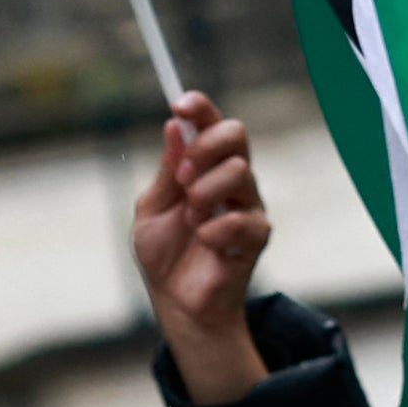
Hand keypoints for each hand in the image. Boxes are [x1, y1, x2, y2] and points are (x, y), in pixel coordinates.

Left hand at [129, 92, 270, 405]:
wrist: (175, 301)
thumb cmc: (164, 253)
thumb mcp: (151, 208)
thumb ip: (167, 171)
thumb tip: (174, 126)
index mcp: (204, 166)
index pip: (211, 123)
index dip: (200, 107)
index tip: (179, 104)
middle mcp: (231, 179)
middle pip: (236, 134)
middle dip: (204, 149)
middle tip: (182, 179)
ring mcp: (247, 205)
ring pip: (240, 172)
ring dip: (205, 193)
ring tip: (190, 218)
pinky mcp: (256, 236)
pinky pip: (241, 220)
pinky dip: (212, 231)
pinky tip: (204, 243)